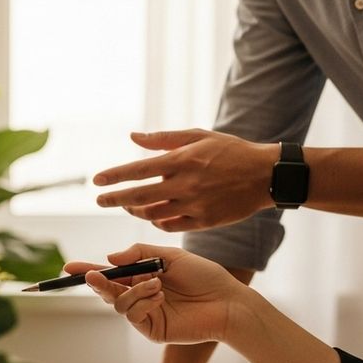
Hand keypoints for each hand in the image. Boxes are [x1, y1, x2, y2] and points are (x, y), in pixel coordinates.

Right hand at [80, 244, 248, 344]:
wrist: (227, 301)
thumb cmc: (204, 276)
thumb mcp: (170, 255)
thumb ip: (139, 253)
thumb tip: (110, 258)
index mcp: (144, 276)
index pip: (111, 273)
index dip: (89, 270)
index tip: (69, 267)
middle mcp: (141, 295)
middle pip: (107, 290)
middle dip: (97, 282)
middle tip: (90, 276)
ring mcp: (145, 313)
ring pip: (118, 303)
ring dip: (132, 291)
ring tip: (156, 284)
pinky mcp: (152, 330)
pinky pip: (132, 315)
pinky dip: (142, 302)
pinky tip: (159, 296)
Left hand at [94, 129, 277, 230]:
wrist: (266, 175)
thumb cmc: (230, 151)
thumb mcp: (198, 136)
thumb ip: (163, 139)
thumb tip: (132, 137)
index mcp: (183, 160)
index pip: (138, 169)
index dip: (115, 176)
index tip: (97, 181)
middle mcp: (186, 184)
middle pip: (139, 196)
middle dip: (115, 199)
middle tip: (99, 200)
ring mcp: (195, 205)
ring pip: (153, 213)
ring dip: (136, 210)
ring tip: (128, 204)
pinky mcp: (205, 221)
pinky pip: (171, 225)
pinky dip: (158, 221)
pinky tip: (153, 214)